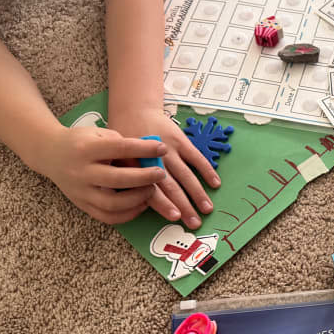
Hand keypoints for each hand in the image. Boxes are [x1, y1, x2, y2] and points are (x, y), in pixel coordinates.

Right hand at [33, 126, 167, 223]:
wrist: (50, 153)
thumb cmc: (83, 141)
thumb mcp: (101, 135)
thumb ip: (124, 146)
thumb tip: (150, 160)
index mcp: (86, 148)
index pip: (120, 148)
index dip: (144, 149)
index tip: (162, 148)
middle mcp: (81, 172)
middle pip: (117, 179)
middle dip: (144, 178)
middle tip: (161, 174)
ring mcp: (80, 191)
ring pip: (112, 204)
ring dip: (137, 199)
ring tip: (151, 190)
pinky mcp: (82, 205)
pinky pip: (108, 217)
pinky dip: (128, 214)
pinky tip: (141, 204)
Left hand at [107, 108, 220, 229]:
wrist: (134, 110)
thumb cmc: (125, 142)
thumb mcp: (118, 161)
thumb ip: (128, 182)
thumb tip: (139, 206)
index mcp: (137, 168)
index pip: (152, 191)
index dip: (164, 205)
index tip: (175, 217)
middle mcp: (154, 160)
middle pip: (172, 187)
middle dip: (185, 206)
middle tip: (195, 223)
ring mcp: (170, 149)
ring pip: (186, 175)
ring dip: (198, 193)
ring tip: (207, 209)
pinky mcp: (181, 141)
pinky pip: (196, 157)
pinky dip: (207, 170)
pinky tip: (215, 184)